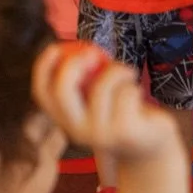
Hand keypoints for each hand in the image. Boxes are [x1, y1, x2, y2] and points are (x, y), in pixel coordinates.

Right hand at [31, 44, 174, 164]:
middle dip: (73, 65)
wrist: (150, 145)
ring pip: (102, 86)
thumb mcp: (98, 98)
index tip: (56, 46)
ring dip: (117, 71)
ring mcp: (100, 134)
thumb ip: (86, 79)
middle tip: (93, 53)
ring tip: (128, 75)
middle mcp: (76, 130)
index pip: (42, 92)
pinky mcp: (124, 132)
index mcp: (65, 120)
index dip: (43, 67)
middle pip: (62, 91)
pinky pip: (126, 93)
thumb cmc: (121, 112)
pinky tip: (138, 94)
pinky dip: (133, 85)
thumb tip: (82, 50)